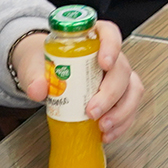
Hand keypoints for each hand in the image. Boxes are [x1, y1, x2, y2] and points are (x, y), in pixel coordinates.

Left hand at [7, 20, 145, 141]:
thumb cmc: (46, 65)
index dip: (112, 47)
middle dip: (110, 93)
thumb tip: (38, 89)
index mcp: (92, 39)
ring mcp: (117, 76)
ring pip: (132, 90)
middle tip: (92, 111)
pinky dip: (121, 123)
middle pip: (122, 69)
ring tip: (103, 126)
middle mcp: (111, 56)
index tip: (105, 63)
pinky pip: (129, 108)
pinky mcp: (120, 96)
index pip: (110, 34)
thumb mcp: (35, 66)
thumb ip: (35, 76)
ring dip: (121, 112)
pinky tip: (107, 133)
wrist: (46, 76)